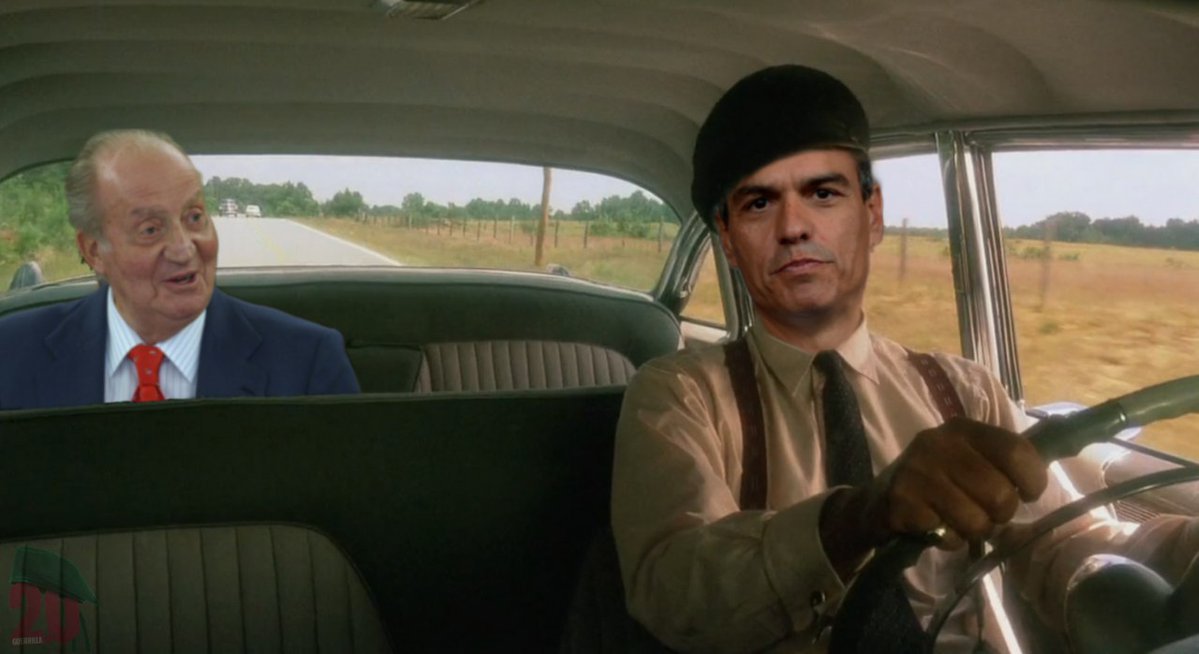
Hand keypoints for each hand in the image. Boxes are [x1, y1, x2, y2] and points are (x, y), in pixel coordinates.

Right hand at [866, 417, 1048, 549]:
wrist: (876, 503)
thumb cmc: (936, 481)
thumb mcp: (968, 458)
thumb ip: (1005, 458)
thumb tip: (1069, 446)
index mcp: (962, 429)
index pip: (1017, 451)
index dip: (1033, 480)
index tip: (1027, 492)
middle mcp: (938, 444)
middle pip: (1001, 494)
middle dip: (1000, 514)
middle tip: (984, 511)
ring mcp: (917, 473)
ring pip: (977, 520)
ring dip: (974, 530)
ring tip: (958, 520)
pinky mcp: (901, 502)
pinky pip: (949, 536)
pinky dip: (949, 540)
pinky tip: (935, 527)